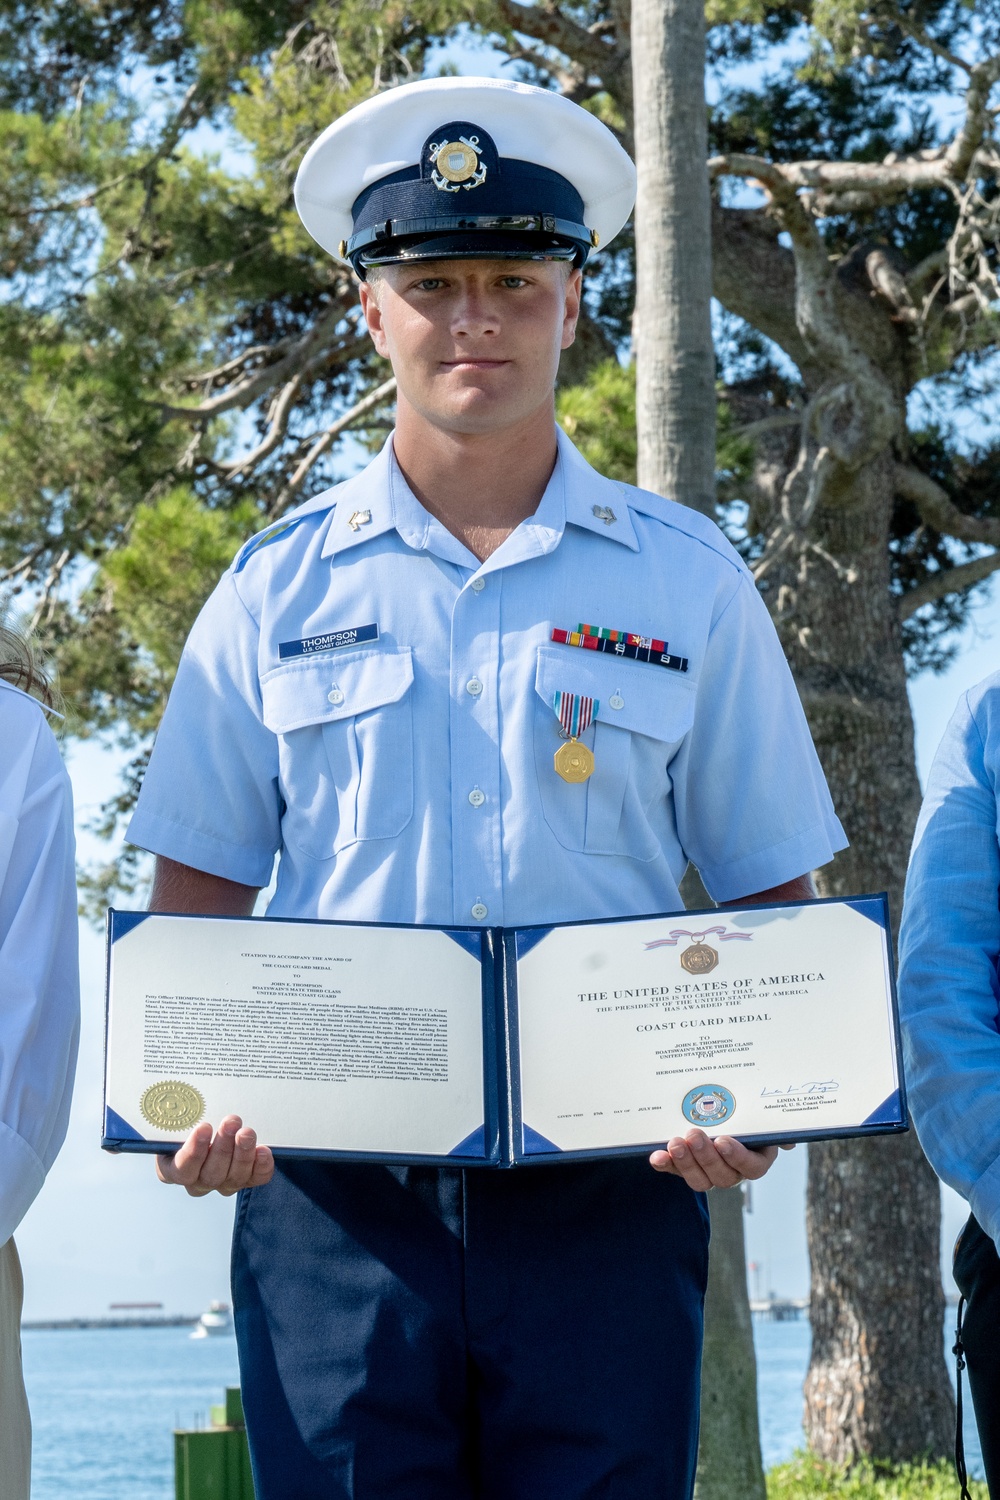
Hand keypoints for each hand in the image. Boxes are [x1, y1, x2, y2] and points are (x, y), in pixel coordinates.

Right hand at [156, 1114, 274, 1197]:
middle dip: (223, 1147)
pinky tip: (263, 1151)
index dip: (193, 1151)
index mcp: (174, 1169)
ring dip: (242, 1153)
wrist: (217, 1125)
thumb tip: (183, 1093)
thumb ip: (184, 1115)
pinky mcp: (245, 1180)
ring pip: (234, 1177)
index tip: (203, 1127)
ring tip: (247, 1132)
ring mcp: (223, 1183)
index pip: (181, 1169)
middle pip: (210, 1174)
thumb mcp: (181, 1120)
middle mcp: (198, 1181)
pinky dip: (261, 1166)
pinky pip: (255, 1178)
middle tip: (231, 1122)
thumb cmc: (191, 1122)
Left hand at [649, 1129, 791, 1190]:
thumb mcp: (761, 1119)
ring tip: (675, 1142)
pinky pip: (676, 1172)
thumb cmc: (746, 1119)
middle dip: (706, 1156)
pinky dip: (665, 1165)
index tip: (723, 1141)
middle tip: (694, 1134)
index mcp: (755, 1160)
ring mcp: (708, 1173)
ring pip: (699, 1179)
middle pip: (722, 1175)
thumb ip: (774, 1128)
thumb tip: (788, 1142)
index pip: (751, 1167)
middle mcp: (733, 1172)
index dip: (736, 1157)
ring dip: (685, 1162)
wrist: (720, 1117)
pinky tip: (656, 1156)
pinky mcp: (686, 1170)